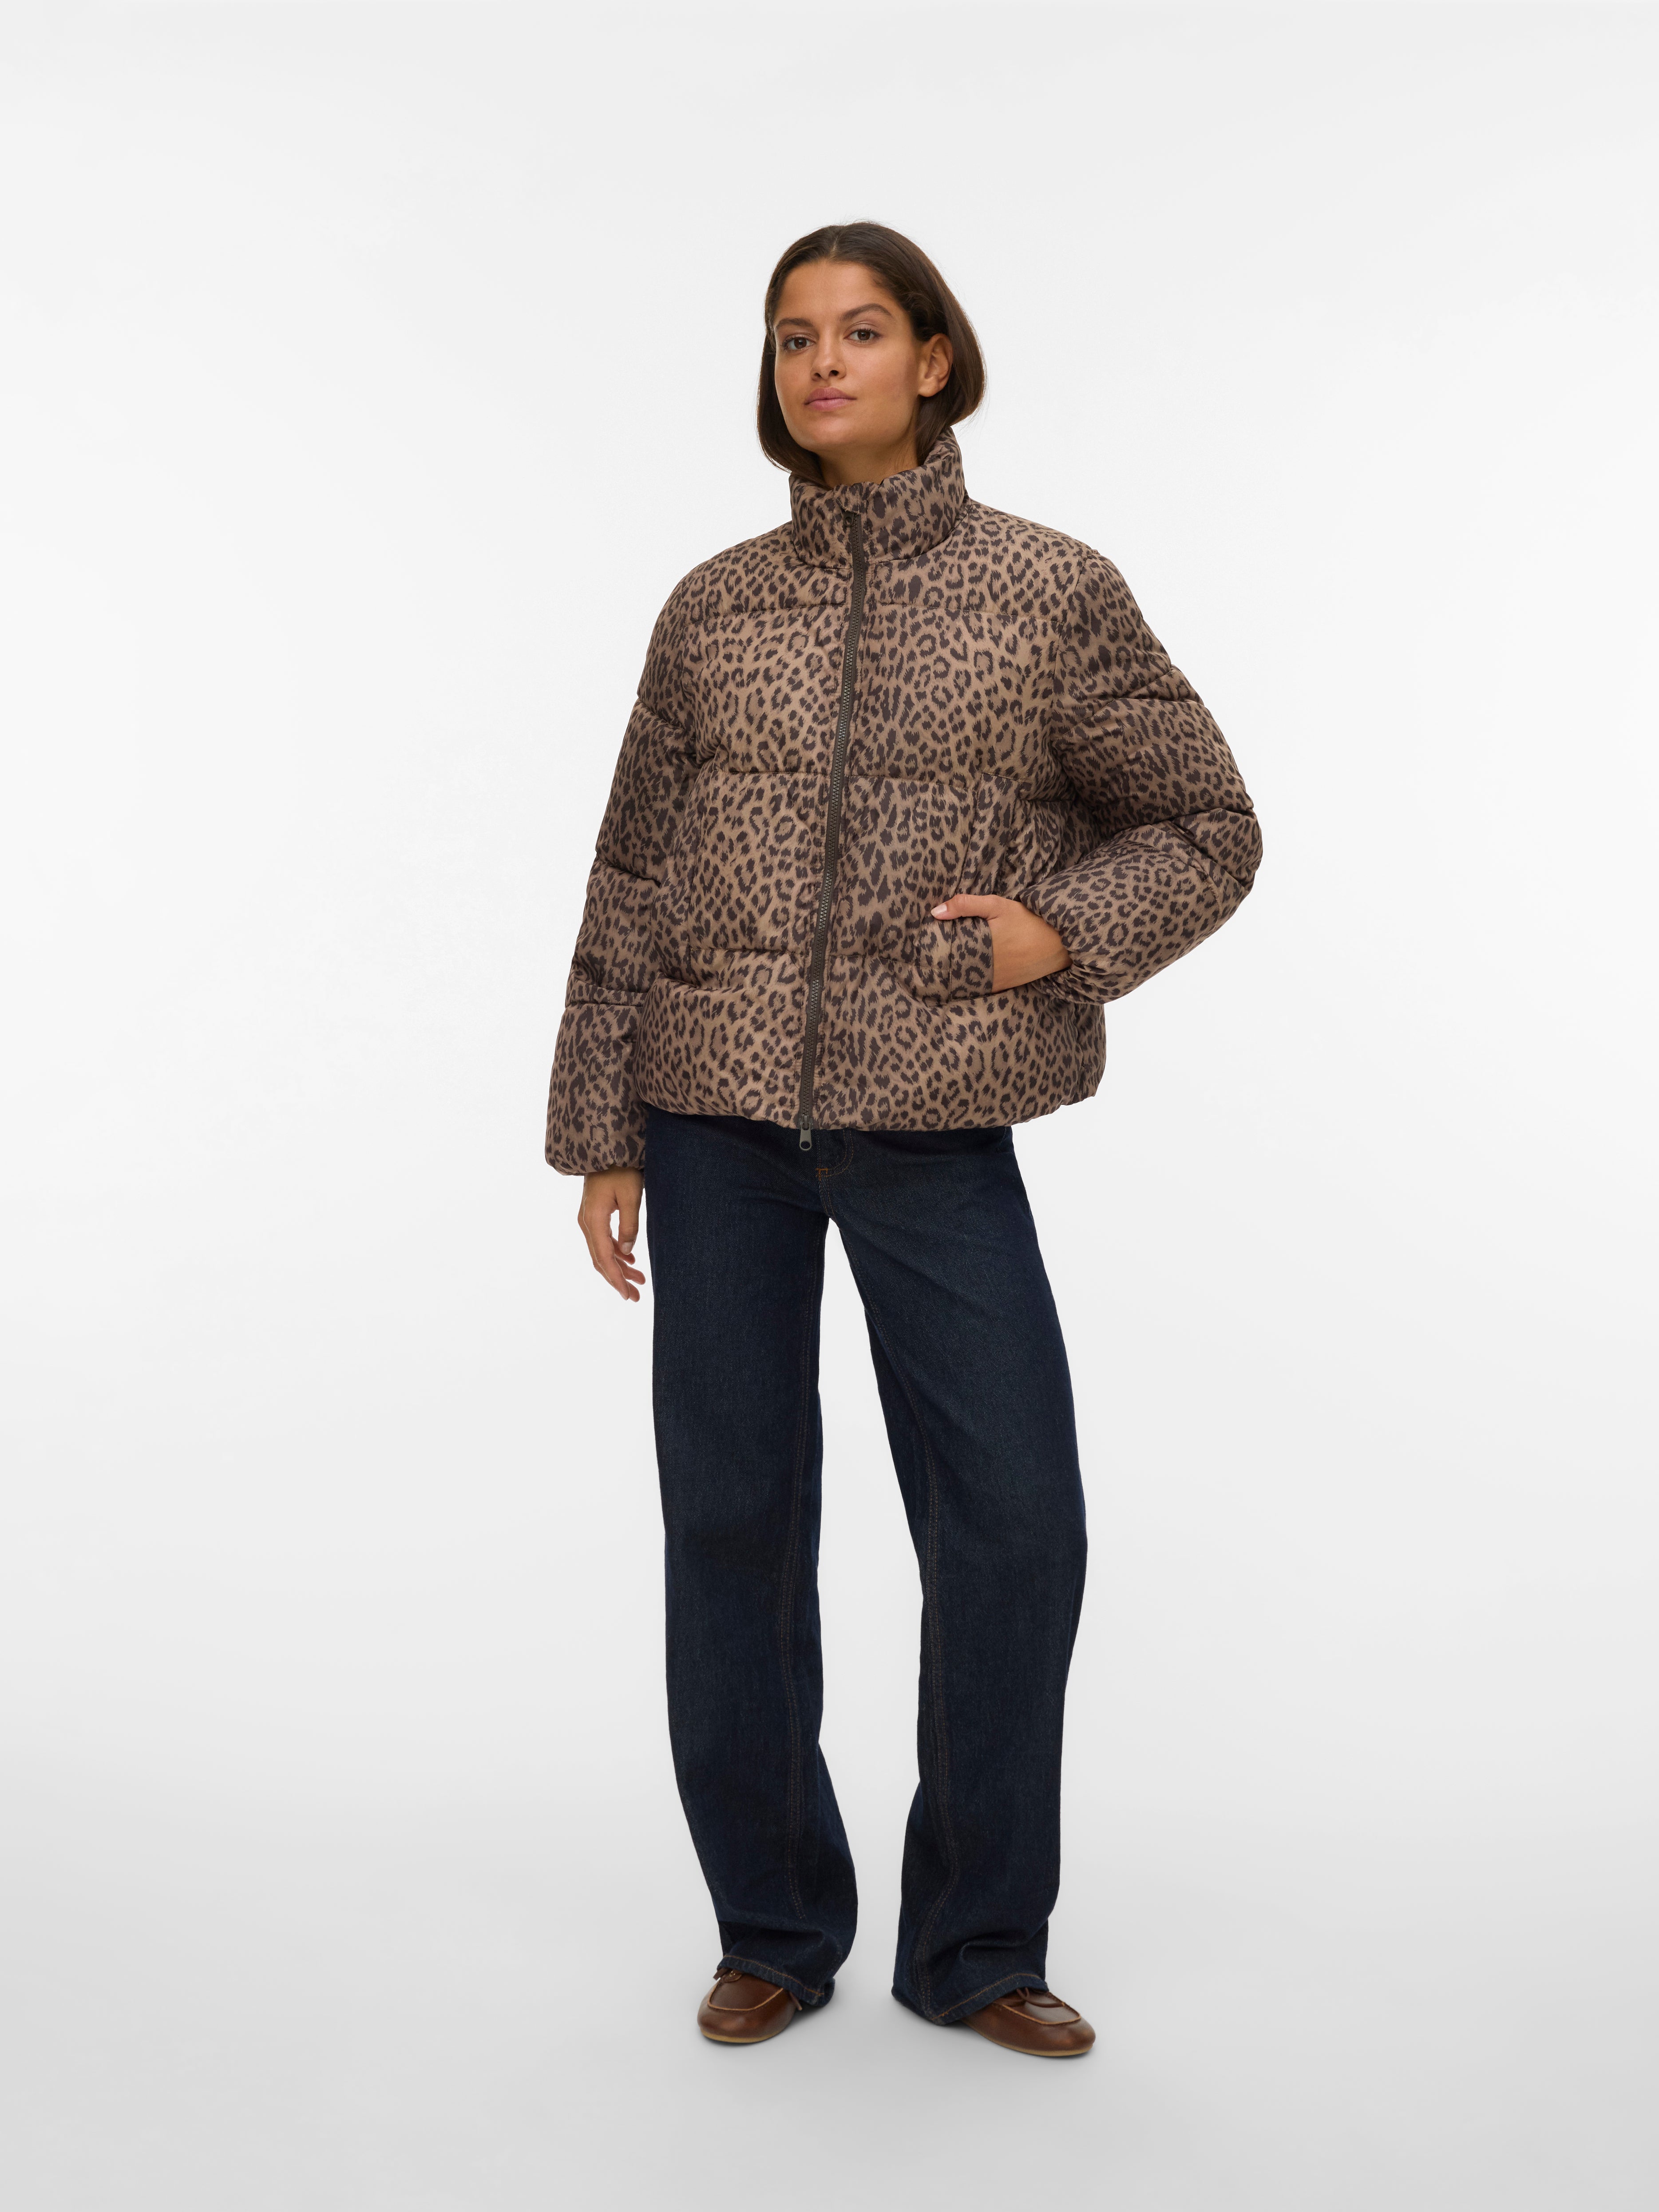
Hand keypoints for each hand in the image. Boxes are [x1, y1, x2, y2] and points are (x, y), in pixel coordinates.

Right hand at [578, 1168, 645, 1300]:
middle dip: (617, 1279)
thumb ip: (629, 1226)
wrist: (606, 1147)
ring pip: (602, 1251)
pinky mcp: (594, 1214)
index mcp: (594, 1220)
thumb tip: (627, 1252)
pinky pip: (603, 1240)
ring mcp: (588, 1218)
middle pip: (601, 1259)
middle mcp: (587, 1222)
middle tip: (635, 1295)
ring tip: (638, 1280)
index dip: (616, 1279)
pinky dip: (616, 1253)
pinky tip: (630, 1259)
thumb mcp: (631, 1196)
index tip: (627, 1295)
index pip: (605, 1258)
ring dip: (619, 1267)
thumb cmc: (622, 1169)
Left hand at [930, 894, 1070, 991]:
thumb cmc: (1028, 920)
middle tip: (925, 961)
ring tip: (939, 970)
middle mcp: (986, 968)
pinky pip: (980, 988)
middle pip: (954, 970)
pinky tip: (963, 976)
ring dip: (954, 976)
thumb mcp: (997, 906)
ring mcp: (995, 981)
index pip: (948, 955)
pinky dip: (971, 983)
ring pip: (965, 981)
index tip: (921, 950)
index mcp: (981, 947)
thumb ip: (966, 905)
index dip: (933, 954)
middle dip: (940, 966)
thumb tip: (935, 912)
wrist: (1059, 941)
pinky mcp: (1004, 986)